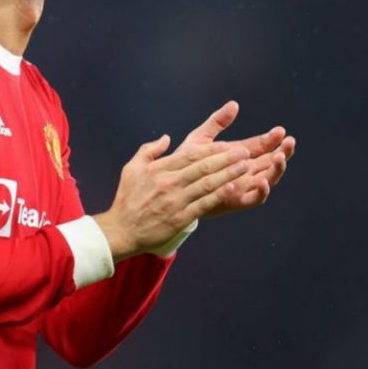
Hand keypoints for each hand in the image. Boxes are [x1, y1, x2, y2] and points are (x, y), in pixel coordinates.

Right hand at [93, 136, 249, 260]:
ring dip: (228, 174)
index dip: (211, 149)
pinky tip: (232, 188)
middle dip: (226, 158)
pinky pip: (203, 204)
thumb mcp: (131, 168)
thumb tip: (167, 138)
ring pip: (207, 184)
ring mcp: (175, 201)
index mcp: (159, 169)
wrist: (122, 230)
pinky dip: (218, 195)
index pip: (190, 155)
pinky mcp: (180, 218)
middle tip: (244, 152)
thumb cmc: (127, 198)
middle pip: (203, 167)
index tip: (227, 145)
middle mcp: (169, 183)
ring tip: (245, 167)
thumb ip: (148, 150)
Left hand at [179, 101, 296, 216]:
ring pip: (268, 179)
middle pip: (271, 162)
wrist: (175, 189)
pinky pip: (254, 199)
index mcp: (239, 156)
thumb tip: (234, 104)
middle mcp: (245, 172)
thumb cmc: (187, 163)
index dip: (272, 139)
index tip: (280, 130)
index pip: (261, 146)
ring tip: (280, 157)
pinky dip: (262, 192)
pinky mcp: (236, 201)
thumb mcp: (201, 139)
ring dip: (277, 169)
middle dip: (283, 152)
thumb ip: (217, 122)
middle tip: (290, 141)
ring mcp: (242, 187)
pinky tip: (264, 181)